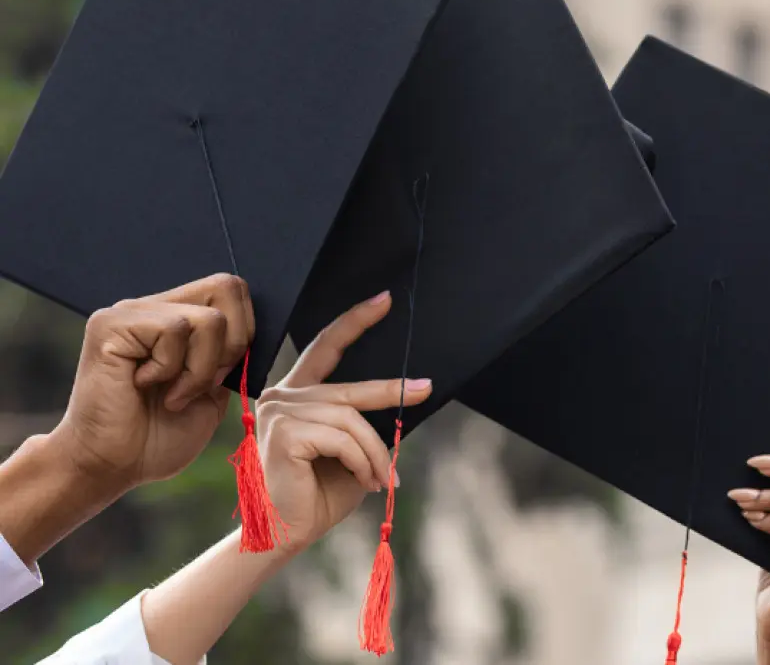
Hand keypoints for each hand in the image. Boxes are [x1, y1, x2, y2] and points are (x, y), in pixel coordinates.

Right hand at [51, 273, 254, 494]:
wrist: (111, 467)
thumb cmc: (157, 437)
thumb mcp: (213, 395)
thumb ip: (231, 359)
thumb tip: (250, 331)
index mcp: (179, 318)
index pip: (232, 291)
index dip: (244, 333)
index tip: (221, 376)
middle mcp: (155, 307)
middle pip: (227, 287)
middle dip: (233, 345)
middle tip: (204, 383)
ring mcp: (131, 312)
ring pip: (209, 319)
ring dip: (200, 369)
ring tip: (170, 394)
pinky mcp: (111, 324)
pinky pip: (174, 329)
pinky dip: (171, 368)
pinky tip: (143, 385)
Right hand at [256, 291, 430, 550]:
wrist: (285, 534)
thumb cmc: (316, 496)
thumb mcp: (350, 452)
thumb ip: (362, 423)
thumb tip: (406, 395)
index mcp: (296, 395)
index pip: (325, 347)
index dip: (354, 322)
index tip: (384, 300)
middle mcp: (281, 396)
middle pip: (349, 389)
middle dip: (391, 392)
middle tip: (425, 389)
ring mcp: (278, 413)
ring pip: (351, 419)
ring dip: (376, 453)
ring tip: (383, 479)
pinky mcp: (282, 433)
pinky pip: (341, 438)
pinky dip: (362, 461)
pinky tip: (363, 481)